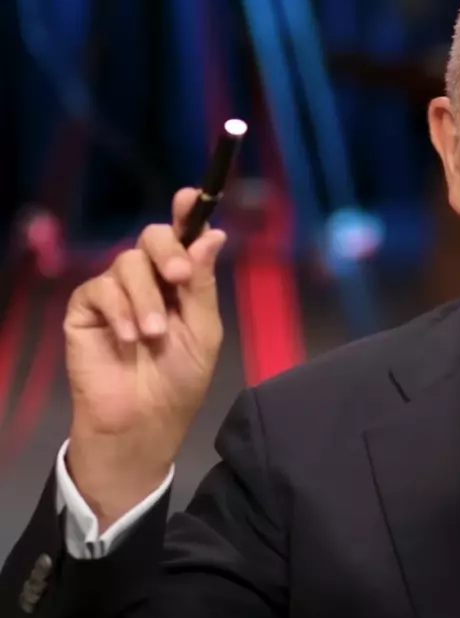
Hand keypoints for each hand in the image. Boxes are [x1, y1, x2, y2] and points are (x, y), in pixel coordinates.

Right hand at [63, 188, 226, 526]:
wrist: (143, 421)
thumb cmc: (179, 380)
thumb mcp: (202, 331)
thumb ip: (203, 284)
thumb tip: (214, 234)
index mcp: (182, 282)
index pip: (184, 237)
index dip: (187, 213)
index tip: (191, 196)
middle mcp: (149, 279)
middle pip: (153, 238)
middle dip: (169, 251)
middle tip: (180, 278)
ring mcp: (115, 292)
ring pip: (128, 263)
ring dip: (145, 299)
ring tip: (153, 335)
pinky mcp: (86, 308)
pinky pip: (100, 290)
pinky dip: (119, 311)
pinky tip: (129, 338)